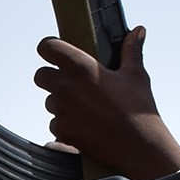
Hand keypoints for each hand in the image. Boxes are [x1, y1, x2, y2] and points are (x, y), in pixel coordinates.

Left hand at [35, 28, 179, 179]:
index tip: (58, 52)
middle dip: (53, 77)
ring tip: (87, 108)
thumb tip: (138, 32)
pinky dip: (65, 123)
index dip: (50, 48)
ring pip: (49, 101)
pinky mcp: (61, 132)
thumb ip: (131, 51)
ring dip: (61, 102)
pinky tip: (86, 124)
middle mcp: (65, 87)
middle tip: (74, 83)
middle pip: (41, 75)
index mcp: (81, 68)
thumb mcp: (136, 76)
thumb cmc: (138, 110)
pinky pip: (55, 123)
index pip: (47, 47)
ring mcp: (61, 111)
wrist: (138, 147)